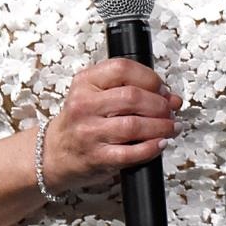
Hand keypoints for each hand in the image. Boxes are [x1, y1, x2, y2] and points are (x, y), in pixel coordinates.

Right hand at [42, 57, 180, 193]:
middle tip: (170, 110)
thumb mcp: (96, 95)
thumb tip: (171, 98)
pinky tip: (160, 144)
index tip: (162, 89)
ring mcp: (89, 132)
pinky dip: (151, 148)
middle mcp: (84, 105)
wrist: (55, 153)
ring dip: (161, 126)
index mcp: (85, 82)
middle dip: (160, 104)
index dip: (150, 78)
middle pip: (132, 97)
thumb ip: (131, 89)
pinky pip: (130, 153)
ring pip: (134, 125)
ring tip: (171, 127)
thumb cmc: (81, 122)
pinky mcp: (96, 157)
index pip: (122, 69)